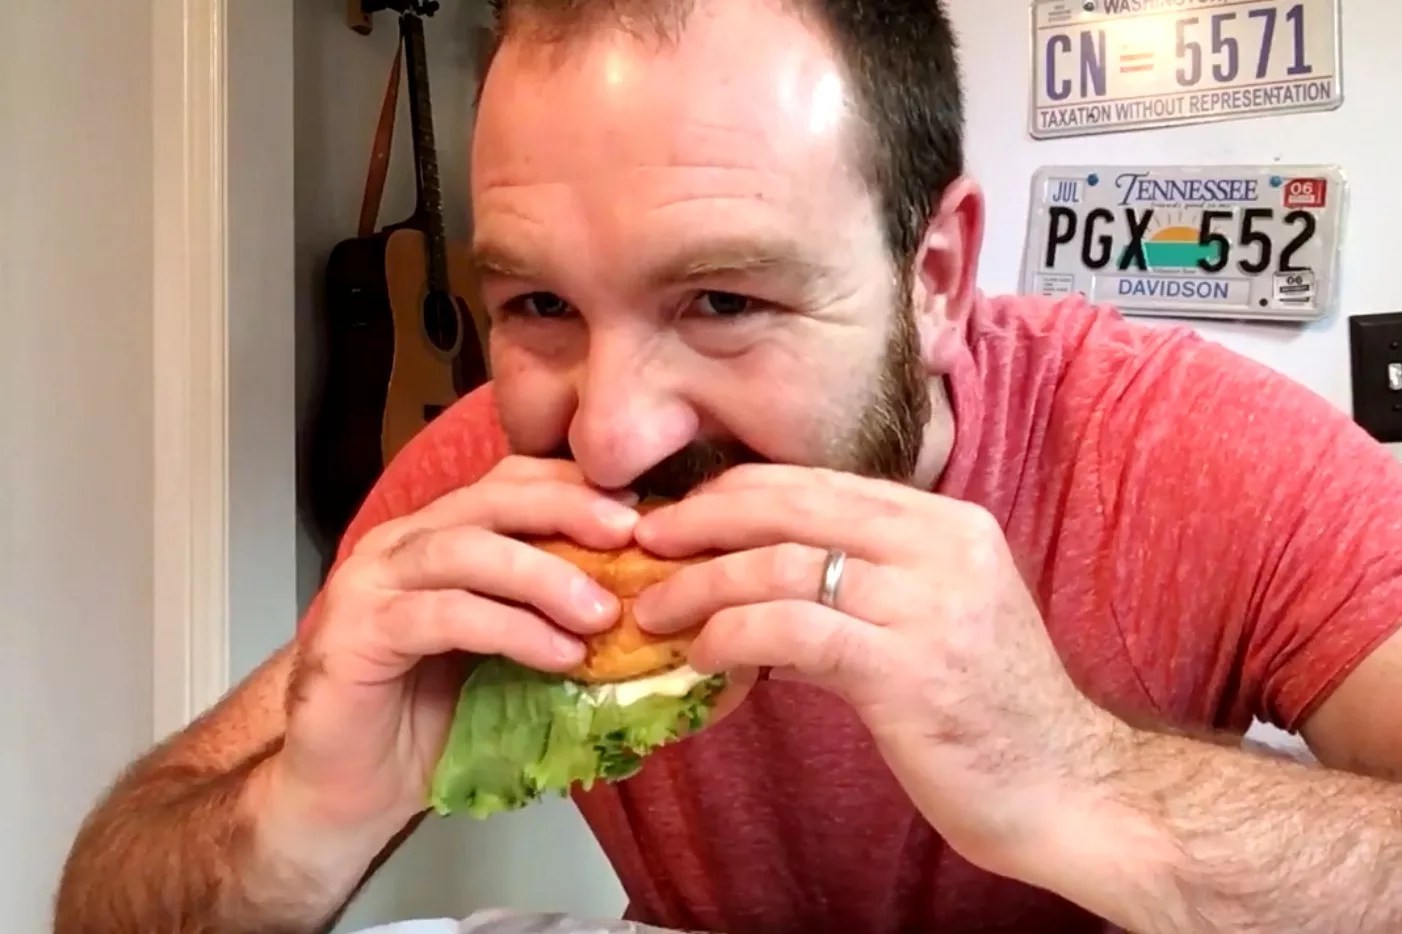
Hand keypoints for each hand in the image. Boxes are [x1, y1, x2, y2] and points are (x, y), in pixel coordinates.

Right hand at [270, 456, 639, 838]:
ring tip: (603, 614)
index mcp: (436, 533)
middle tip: (631, 536)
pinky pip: (445, 616)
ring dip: (544, 576)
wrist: (349, 791)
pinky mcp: (356, 633)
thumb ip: (548, 612)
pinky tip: (560, 656)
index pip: (507, 481)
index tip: (639, 507)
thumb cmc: (432, 719)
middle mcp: (399, 543)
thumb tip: (640, 598)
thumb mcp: (506, 651)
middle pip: (490, 499)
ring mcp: (370, 582)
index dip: (572, 485)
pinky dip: (511, 630)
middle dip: (566, 510)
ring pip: (467, 551)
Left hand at [630, 464, 1120, 877]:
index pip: (820, 482)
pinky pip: (796, 629)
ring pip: (785, 564)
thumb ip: (859, 587)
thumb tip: (757, 583)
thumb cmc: (992, 712)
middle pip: (794, 505)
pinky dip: (734, 633)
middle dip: (705, 519)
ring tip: (656, 609)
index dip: (737, 492)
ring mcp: (930, 605)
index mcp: (947, 524)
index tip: (680, 514)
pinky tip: (703, 654)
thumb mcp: (931, 622)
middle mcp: (942, 547)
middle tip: (645, 542)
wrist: (1071, 790)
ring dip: (703, 585)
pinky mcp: (910, 670)